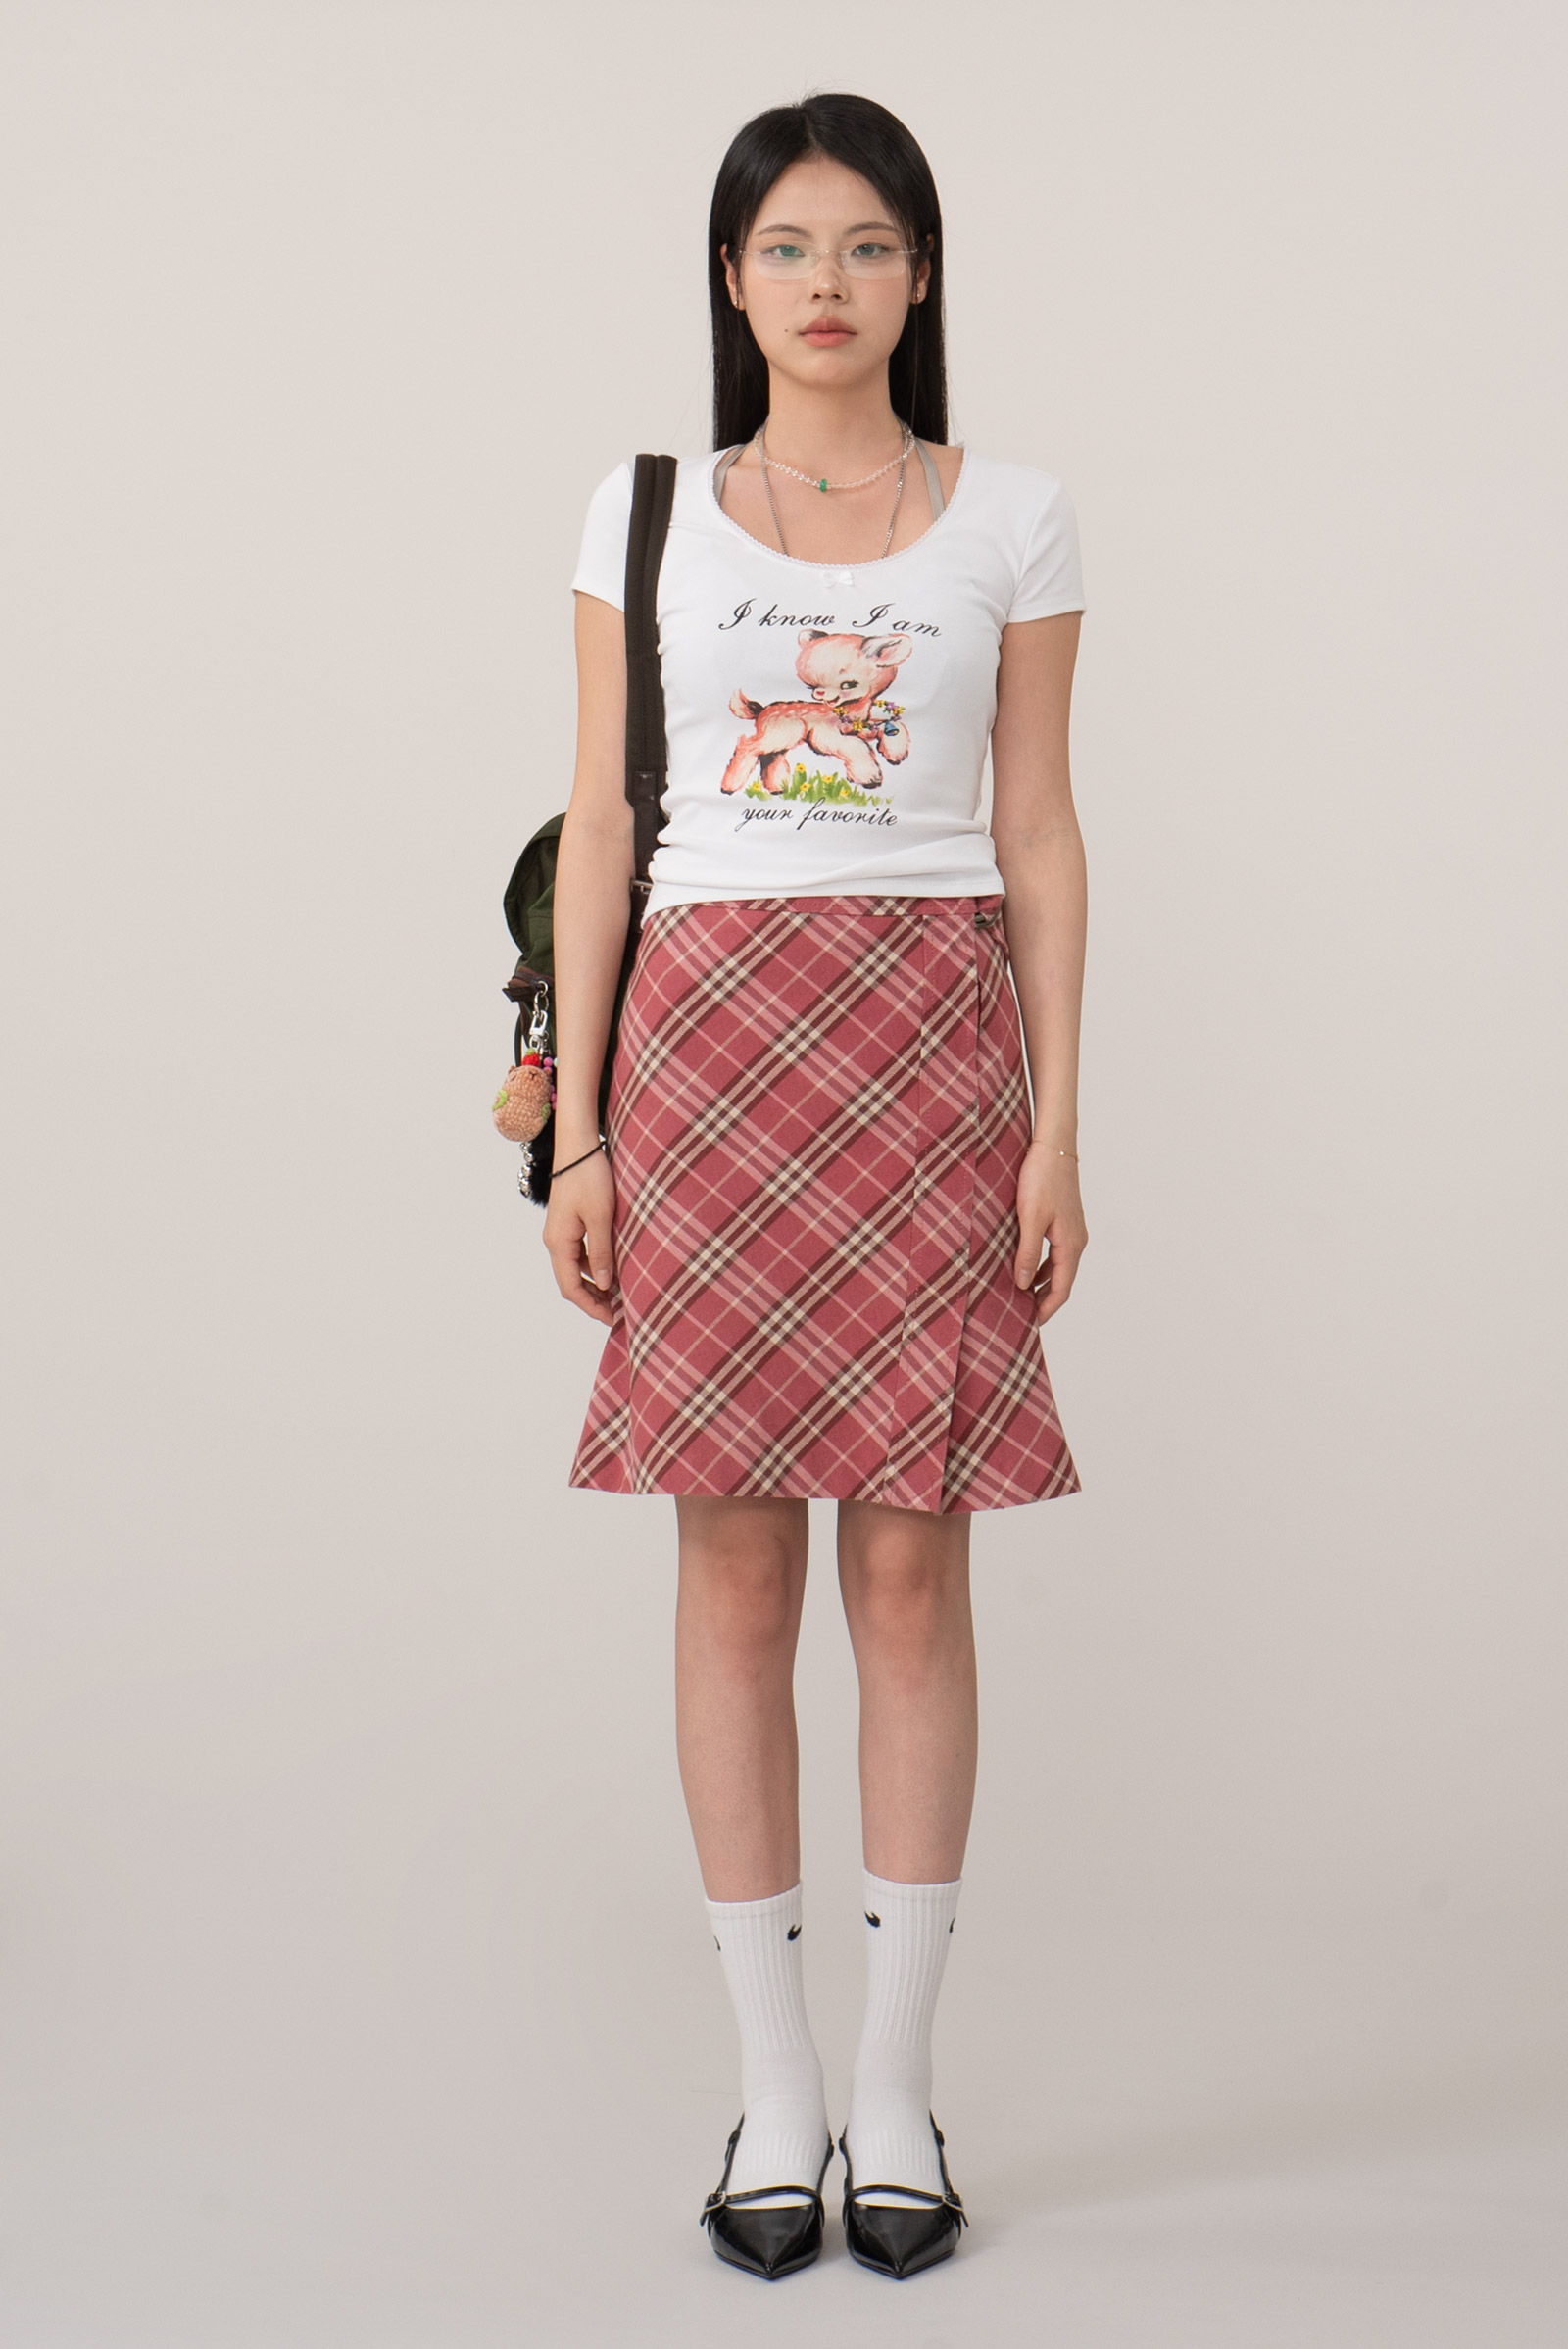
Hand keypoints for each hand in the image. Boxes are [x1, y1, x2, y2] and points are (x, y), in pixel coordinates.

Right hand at [543, 1147, 616, 1325]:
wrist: (579, 1147)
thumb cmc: (589, 1177)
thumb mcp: (600, 1217)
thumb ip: (601, 1253)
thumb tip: (603, 1284)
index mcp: (558, 1242)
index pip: (570, 1287)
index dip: (591, 1306)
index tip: (613, 1318)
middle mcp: (555, 1241)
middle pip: (570, 1282)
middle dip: (593, 1300)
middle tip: (619, 1312)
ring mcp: (560, 1232)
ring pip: (575, 1269)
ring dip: (594, 1284)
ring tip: (618, 1295)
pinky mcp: (569, 1223)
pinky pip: (579, 1254)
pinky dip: (593, 1267)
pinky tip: (612, 1269)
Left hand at [1013, 1142, 1086, 1325]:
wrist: (1054, 1147)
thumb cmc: (1041, 1179)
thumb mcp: (1030, 1219)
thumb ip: (1027, 1253)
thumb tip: (1023, 1285)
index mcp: (1070, 1245)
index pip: (1061, 1289)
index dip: (1046, 1310)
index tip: (1030, 1324)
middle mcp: (1077, 1241)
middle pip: (1062, 1282)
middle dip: (1045, 1301)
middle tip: (1023, 1316)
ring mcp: (1073, 1231)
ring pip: (1059, 1268)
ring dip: (1043, 1284)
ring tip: (1022, 1296)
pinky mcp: (1066, 1221)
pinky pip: (1056, 1253)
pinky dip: (1042, 1266)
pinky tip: (1027, 1267)